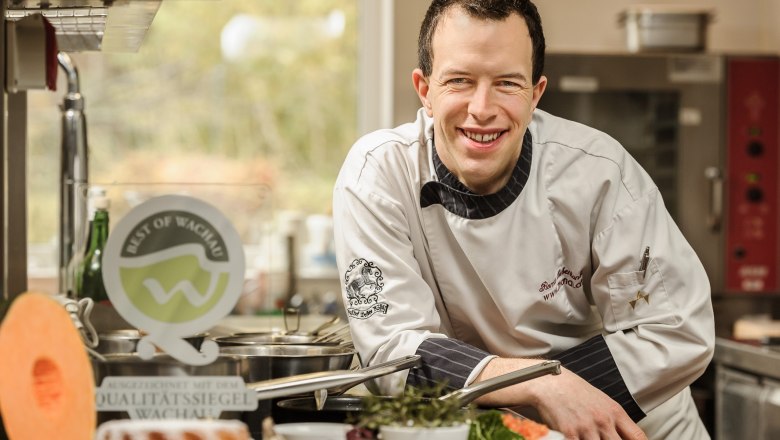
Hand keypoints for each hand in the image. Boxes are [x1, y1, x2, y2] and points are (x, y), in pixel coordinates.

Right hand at [474, 358, 646, 439]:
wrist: (548, 382)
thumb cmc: (572, 391)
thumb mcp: (600, 401)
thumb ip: (613, 419)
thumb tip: (623, 435)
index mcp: (615, 412)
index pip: (638, 437)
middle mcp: (604, 420)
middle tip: (603, 439)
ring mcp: (587, 428)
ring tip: (587, 437)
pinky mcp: (570, 433)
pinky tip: (576, 438)